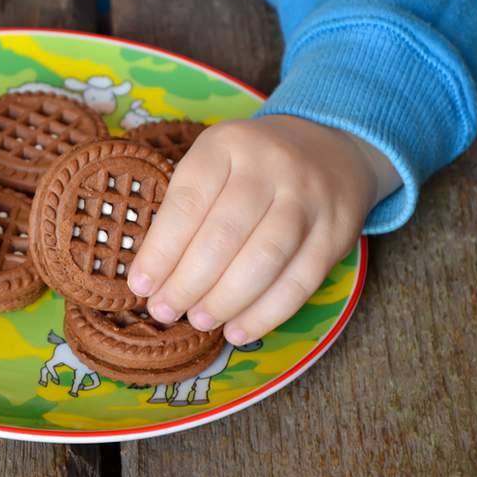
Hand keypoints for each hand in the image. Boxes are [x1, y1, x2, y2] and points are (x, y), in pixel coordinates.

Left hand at [128, 114, 399, 344]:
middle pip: (223, 236)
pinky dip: (266, 313)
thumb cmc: (248, 166)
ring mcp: (308, 198)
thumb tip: (152, 277)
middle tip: (164, 311)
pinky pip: (300, 281)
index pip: (187, 204)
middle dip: (187, 283)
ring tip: (198, 321)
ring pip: (263, 260)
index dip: (160, 251)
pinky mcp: (336, 231)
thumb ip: (185, 210)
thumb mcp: (212, 163)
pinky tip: (238, 330)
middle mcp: (269, 167)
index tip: (140, 286)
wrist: (327, 147)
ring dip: (225, 300)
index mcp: (226, 146)